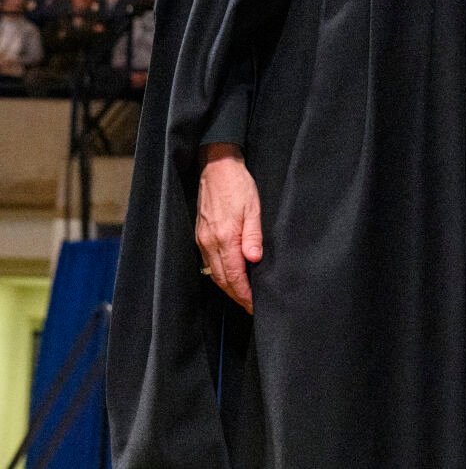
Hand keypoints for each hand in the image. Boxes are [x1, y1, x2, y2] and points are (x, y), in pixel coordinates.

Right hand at [196, 143, 261, 312]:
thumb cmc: (238, 186)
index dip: (244, 293)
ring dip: (229, 287)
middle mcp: (210, 243)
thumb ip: (253, 235)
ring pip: (215, 272)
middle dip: (237, 295)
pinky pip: (210, 262)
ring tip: (243, 295)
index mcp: (224, 238)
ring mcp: (203, 240)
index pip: (234, 275)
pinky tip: (231, 275)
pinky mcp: (200, 235)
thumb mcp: (253, 208)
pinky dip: (221, 273)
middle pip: (223, 279)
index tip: (254, 305)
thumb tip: (254, 260)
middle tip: (251, 306)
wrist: (217, 168)